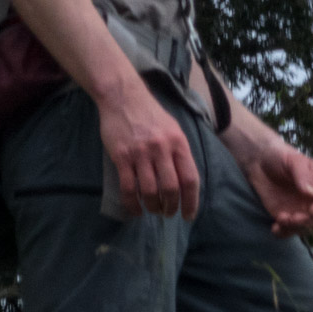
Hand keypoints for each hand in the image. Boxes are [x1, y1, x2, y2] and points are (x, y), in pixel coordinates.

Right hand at [95, 80, 199, 219]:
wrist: (123, 96)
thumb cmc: (150, 114)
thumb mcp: (173, 128)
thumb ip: (180, 152)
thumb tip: (186, 180)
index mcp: (178, 142)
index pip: (190, 179)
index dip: (191, 201)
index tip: (188, 215)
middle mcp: (161, 149)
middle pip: (171, 188)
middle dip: (171, 207)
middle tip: (168, 213)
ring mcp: (140, 153)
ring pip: (150, 191)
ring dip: (153, 206)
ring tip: (153, 210)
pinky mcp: (121, 156)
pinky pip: (128, 187)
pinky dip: (132, 204)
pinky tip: (136, 210)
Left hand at [240, 139, 312, 236]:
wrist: (259, 161)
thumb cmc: (280, 156)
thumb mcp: (293, 161)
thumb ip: (303, 175)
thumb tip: (311, 194)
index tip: (312, 210)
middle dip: (309, 222)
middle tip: (293, 217)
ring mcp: (300, 210)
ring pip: (306, 229)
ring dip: (295, 228)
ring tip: (280, 218)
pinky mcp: (286, 217)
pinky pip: (289, 231)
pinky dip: (283, 233)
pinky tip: (274, 228)